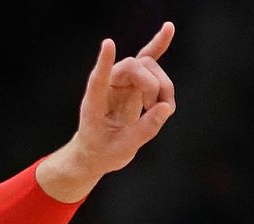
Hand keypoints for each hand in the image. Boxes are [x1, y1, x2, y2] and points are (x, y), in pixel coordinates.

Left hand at [38, 22, 176, 201]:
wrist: (96, 153)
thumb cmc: (102, 152)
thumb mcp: (123, 149)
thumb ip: (144, 130)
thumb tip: (166, 107)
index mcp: (95, 104)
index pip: (98, 80)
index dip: (105, 63)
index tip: (108, 44)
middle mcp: (107, 87)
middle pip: (135, 68)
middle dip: (153, 85)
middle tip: (157, 109)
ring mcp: (121, 82)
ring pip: (148, 66)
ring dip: (162, 85)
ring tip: (162, 109)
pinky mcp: (134, 84)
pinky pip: (147, 60)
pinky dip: (158, 46)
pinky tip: (169, 29)